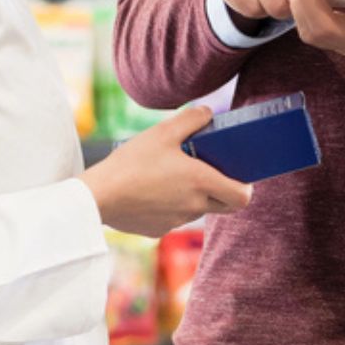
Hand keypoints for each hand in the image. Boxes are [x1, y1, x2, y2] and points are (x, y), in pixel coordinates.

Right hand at [78, 105, 253, 237]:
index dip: (245, 187)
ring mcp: (176, 221)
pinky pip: (173, 218)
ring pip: (198, 210)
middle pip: (225, 205)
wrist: (99, 196)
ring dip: (194, 196)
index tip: (238, 175)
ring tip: (172, 174)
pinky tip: (151, 190)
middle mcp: (194, 207)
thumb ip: (192, 118)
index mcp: (201, 182)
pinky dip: (170, 206)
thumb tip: (209, 113)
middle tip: (209, 171)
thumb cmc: (132, 162)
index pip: (243, 197)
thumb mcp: (163, 131)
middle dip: (223, 190)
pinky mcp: (158, 230)